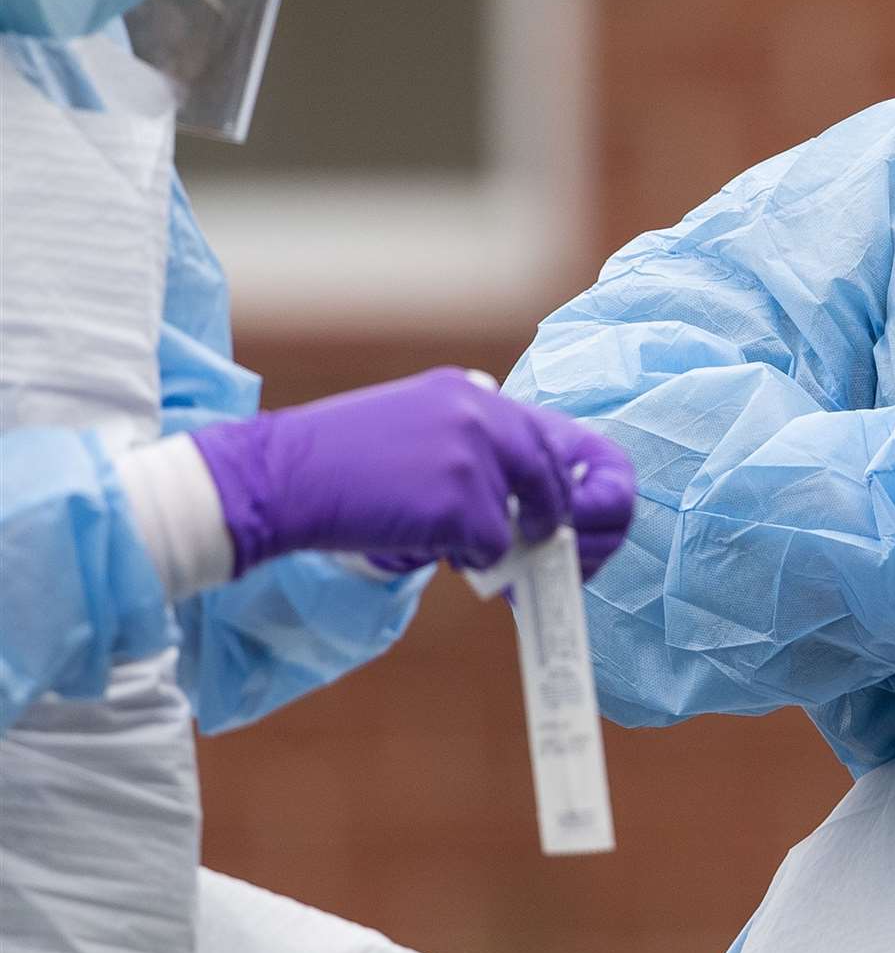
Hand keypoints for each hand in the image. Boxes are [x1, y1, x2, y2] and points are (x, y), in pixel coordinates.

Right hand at [191, 367, 635, 576]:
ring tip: (451, 540)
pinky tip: (427, 543)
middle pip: (549, 475)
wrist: (280, 477)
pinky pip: (493, 547)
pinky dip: (471, 559)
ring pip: (522, 517)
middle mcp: (479, 413)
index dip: (557, 481)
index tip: (556, 511)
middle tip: (539, 545)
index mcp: (469, 393)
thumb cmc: (337, 461)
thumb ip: (464, 431)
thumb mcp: (409, 418)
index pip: (542, 438)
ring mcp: (471, 454)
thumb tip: (515, 472)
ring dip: (498, 541)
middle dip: (550, 517)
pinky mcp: (457, 500)